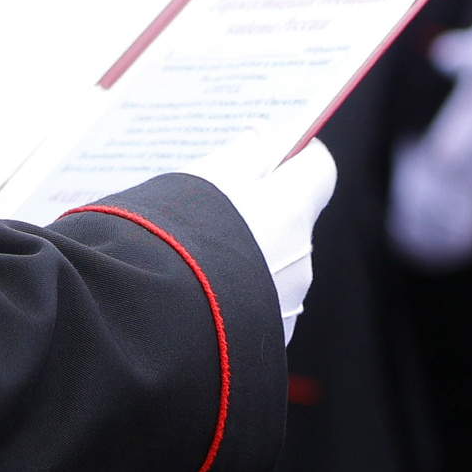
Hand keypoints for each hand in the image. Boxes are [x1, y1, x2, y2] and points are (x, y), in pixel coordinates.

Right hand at [184, 140, 335, 343]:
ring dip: (249, 249)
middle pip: (292, 215)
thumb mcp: (205, 179)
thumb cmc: (178, 236)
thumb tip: (264, 138)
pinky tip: (199, 283)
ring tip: (196, 246)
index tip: (268, 145)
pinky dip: (238, 287)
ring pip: (275, 259)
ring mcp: (288, 301)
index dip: (295, 152)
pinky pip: (259, 298)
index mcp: (293, 209)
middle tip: (214, 196)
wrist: (154, 317)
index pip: (318, 168)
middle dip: (263, 204)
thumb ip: (243, 154)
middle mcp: (302, 257)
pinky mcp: (267, 334)